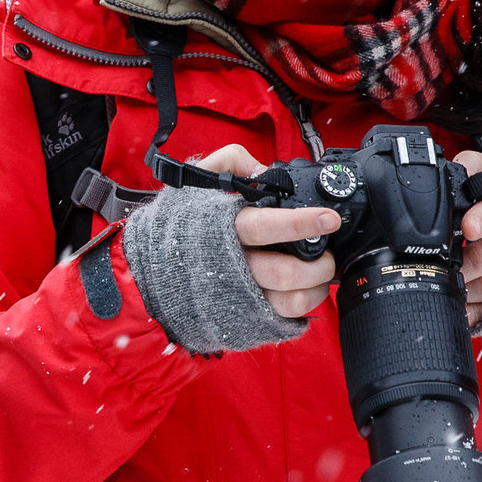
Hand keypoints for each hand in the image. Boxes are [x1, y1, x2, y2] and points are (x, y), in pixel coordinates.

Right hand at [191, 144, 340, 320]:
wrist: (153, 272)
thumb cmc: (181, 225)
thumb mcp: (197, 183)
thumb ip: (231, 163)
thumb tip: (262, 170)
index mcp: (223, 229)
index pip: (265, 226)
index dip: (300, 223)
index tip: (329, 218)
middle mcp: (232, 266)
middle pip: (284, 272)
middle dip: (318, 264)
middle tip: (328, 252)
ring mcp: (240, 296)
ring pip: (288, 301)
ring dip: (315, 287)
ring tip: (322, 271)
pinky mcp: (247, 316)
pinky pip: (283, 318)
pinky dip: (304, 305)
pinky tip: (306, 288)